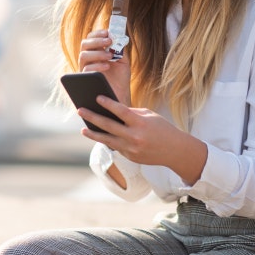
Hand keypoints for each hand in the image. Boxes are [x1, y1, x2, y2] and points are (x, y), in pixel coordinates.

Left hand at [77, 94, 207, 185]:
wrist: (175, 151)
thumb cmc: (162, 128)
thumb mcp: (149, 116)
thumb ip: (131, 113)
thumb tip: (112, 109)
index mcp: (140, 123)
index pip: (120, 111)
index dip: (108, 103)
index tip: (96, 97)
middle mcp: (134, 136)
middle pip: (108, 126)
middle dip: (92, 117)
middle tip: (80, 110)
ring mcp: (131, 149)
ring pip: (107, 140)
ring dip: (93, 134)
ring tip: (83, 129)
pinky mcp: (130, 157)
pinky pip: (116, 147)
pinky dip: (107, 141)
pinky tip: (98, 136)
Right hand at [78, 29, 130, 105]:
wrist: (120, 95)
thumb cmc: (121, 78)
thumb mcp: (123, 60)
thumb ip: (119, 49)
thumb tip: (117, 36)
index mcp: (95, 52)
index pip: (90, 38)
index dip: (97, 34)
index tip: (107, 32)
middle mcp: (88, 59)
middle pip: (84, 44)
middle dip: (96, 41)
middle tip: (108, 41)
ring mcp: (85, 69)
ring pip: (83, 55)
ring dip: (97, 53)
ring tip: (110, 55)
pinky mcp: (85, 80)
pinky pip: (86, 70)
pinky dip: (96, 66)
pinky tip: (107, 66)